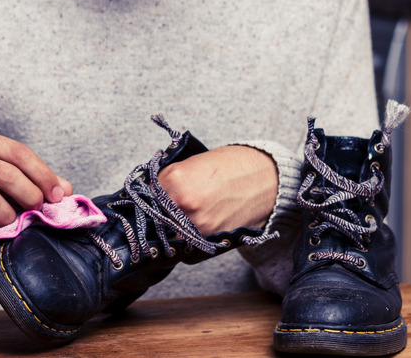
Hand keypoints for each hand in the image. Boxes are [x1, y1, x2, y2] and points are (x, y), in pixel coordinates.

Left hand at [157, 145, 277, 235]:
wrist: (265, 178)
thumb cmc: (230, 166)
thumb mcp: (191, 164)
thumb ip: (167, 180)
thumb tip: (148, 195)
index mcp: (175, 180)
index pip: (145, 195)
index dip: (149, 197)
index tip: (152, 199)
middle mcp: (183, 203)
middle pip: (154, 216)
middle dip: (158, 213)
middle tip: (167, 208)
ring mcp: (196, 224)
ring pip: (169, 233)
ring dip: (171, 228)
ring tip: (186, 216)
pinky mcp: (209, 240)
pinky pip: (186, 246)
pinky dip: (186, 240)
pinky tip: (195, 227)